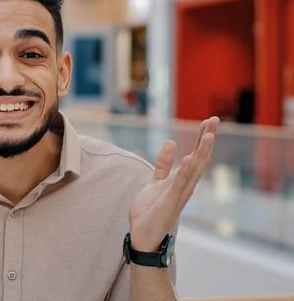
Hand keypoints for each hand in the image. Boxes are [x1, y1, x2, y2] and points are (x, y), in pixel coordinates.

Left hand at [128, 117, 219, 251]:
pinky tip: (190, 158)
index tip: (209, 120)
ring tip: (208, 135)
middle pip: (199, 159)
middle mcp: (184, 187)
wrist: (145, 238)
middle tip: (214, 120)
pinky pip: (178, 186)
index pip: (195, 155)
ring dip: (201, 153)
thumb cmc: (152, 212)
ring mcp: (178, 196)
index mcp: (181, 181)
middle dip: (206, 140)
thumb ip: (163, 164)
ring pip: (193, 171)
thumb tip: (171, 141)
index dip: (201, 138)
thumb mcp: (156, 182)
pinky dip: (185, 173)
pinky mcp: (169, 205)